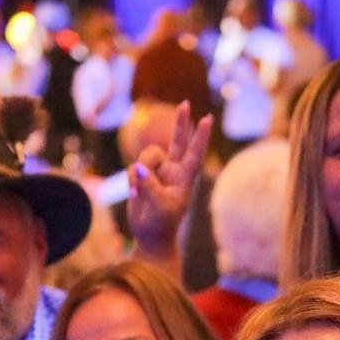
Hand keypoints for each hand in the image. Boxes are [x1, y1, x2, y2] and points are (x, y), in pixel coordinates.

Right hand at [126, 100, 212, 258]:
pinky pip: (134, 167)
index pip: (195, 154)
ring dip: (140, 170)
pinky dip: (131, 179)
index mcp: (185, 179)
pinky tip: (134, 194)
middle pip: (179, 141)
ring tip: (138, 191)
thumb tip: (137, 168)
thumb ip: (150, 186)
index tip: (208, 119)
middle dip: (181, 123)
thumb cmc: (161, 225)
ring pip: (149, 155)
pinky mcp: (143, 175)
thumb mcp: (159, 207)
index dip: (201, 137)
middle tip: (185, 103)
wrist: (150, 236)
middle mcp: (174, 172)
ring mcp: (159, 172)